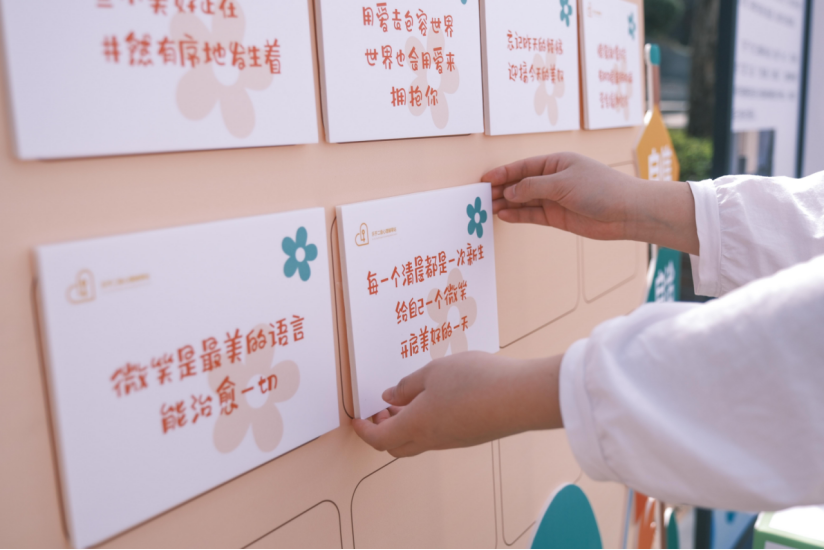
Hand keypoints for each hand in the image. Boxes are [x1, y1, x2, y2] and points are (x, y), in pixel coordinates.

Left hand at [352, 352, 562, 457]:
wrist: (521, 397)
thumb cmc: (477, 381)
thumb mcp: (433, 372)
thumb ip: (408, 385)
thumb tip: (390, 398)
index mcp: (416, 424)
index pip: (379, 439)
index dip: (364, 431)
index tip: (357, 420)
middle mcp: (432, 438)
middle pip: (396, 446)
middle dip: (381, 430)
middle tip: (380, 410)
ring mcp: (453, 440)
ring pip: (417, 441)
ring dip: (404, 425)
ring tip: (405, 401)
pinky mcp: (470, 435)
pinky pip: (437, 436)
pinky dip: (425, 423)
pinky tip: (433, 401)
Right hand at [484, 152, 699, 255]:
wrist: (626, 212)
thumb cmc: (600, 189)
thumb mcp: (563, 183)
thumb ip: (533, 187)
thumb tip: (510, 192)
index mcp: (556, 163)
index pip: (523, 167)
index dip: (503, 173)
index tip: (484, 179)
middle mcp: (553, 179)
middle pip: (521, 183)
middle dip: (501, 189)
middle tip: (480, 197)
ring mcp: (555, 198)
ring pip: (524, 200)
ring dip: (507, 203)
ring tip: (487, 208)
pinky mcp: (557, 216)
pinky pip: (532, 214)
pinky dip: (518, 215)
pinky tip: (504, 215)